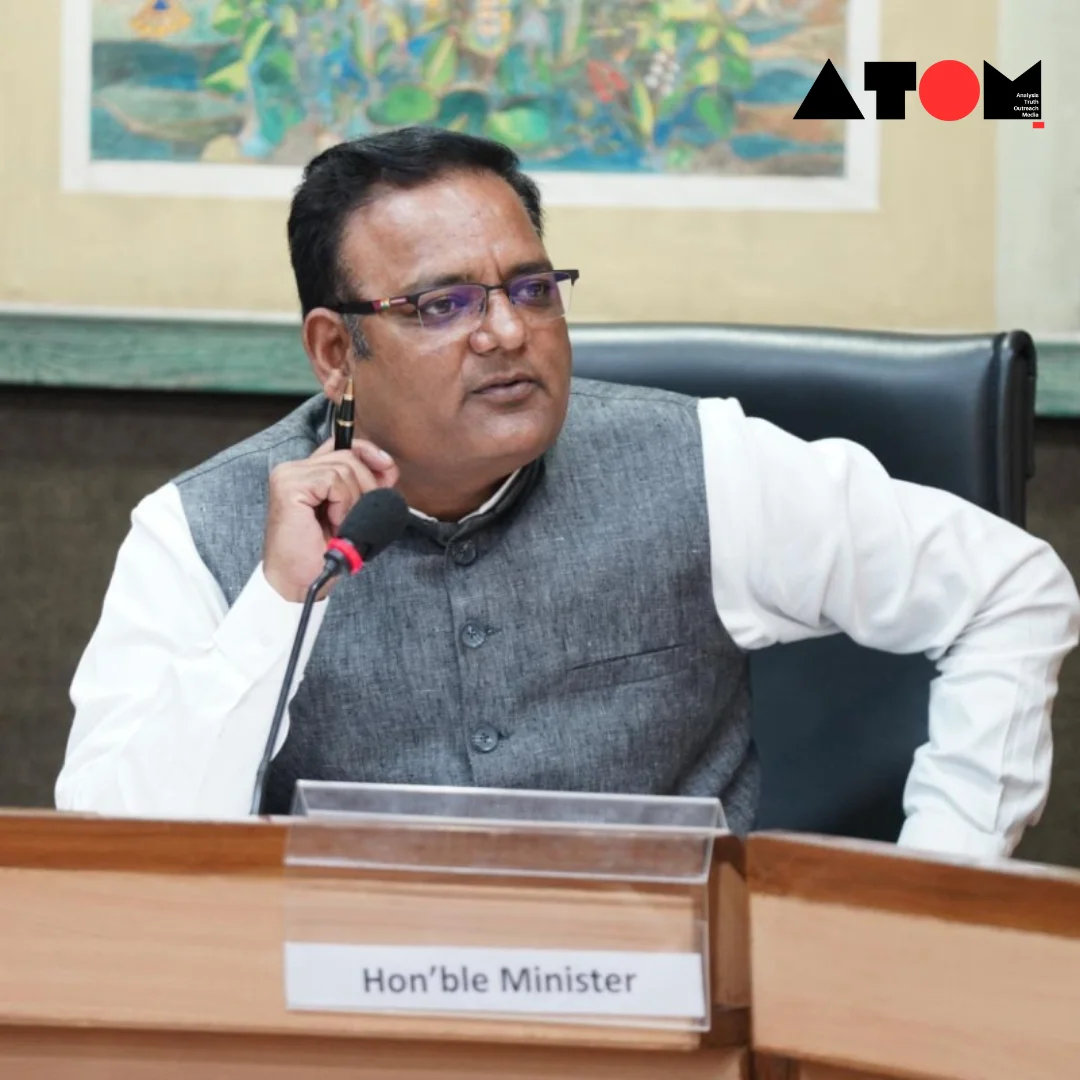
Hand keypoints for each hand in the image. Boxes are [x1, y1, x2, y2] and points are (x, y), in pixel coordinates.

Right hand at [263, 435, 398, 602]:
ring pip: (344, 468)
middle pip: (348, 456)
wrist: (300, 581)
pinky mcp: (289, 486)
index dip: (368, 453)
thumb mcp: (353, 513)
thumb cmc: (322, 553)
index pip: (343, 445)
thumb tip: (387, 467)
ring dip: (353, 501)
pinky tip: (333, 522)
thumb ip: (365, 487)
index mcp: (307, 473)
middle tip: (356, 517)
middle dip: (366, 486)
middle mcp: (294, 469)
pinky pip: (333, 480)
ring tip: (340, 524)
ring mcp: (289, 475)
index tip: (387, 470)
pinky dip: (342, 503)